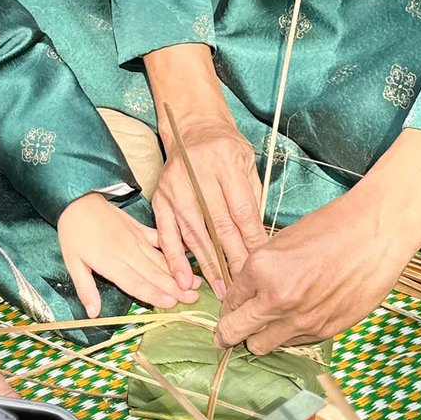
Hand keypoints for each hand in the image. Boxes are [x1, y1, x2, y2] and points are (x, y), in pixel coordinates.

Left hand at [57, 193, 195, 316]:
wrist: (78, 199)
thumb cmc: (73, 233)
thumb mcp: (72, 263)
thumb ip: (85, 289)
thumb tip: (94, 314)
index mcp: (110, 262)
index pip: (135, 282)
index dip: (153, 294)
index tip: (171, 303)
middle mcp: (128, 252)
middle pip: (154, 273)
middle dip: (174, 287)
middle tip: (193, 299)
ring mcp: (137, 239)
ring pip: (161, 259)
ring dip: (179, 272)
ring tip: (196, 283)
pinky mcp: (140, 229)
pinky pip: (160, 239)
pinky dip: (174, 247)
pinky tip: (188, 254)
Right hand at [153, 107, 264, 297]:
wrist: (193, 128)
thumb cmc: (227, 148)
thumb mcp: (248, 164)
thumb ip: (252, 199)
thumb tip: (259, 243)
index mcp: (226, 161)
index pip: (241, 210)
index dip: (251, 241)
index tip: (260, 265)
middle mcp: (198, 174)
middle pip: (218, 226)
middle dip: (232, 260)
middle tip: (243, 288)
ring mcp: (175, 187)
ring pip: (194, 234)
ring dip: (208, 266)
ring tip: (221, 291)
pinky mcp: (160, 198)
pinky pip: (166, 234)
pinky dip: (174, 259)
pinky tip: (184, 280)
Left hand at [216, 183, 407, 354]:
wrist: (375, 234)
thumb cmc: (331, 228)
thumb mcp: (282, 241)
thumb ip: (260, 270)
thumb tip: (246, 292)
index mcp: (260, 269)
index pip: (230, 301)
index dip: (229, 305)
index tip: (232, 308)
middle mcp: (276, 299)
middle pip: (236, 332)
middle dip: (227, 333)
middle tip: (225, 335)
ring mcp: (301, 320)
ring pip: (262, 346)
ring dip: (260, 337)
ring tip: (266, 326)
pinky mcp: (325, 331)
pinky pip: (293, 343)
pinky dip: (289, 335)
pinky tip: (299, 318)